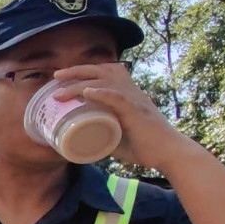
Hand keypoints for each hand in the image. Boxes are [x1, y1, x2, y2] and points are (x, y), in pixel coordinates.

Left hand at [51, 63, 196, 170]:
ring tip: (60, 90)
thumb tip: (81, 141)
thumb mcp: (118, 137)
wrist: (168, 153)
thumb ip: (102, 134)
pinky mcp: (136, 112)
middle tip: (56, 77)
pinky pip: (117, 98)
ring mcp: (133, 100)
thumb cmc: (145, 146)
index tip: (64, 77)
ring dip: (80, 84)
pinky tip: (87, 92)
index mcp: (127, 94)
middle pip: (101, 71)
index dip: (85, 71)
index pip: (105, 73)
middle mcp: (130, 91)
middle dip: (77, 70)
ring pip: (104, 83)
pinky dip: (101, 94)